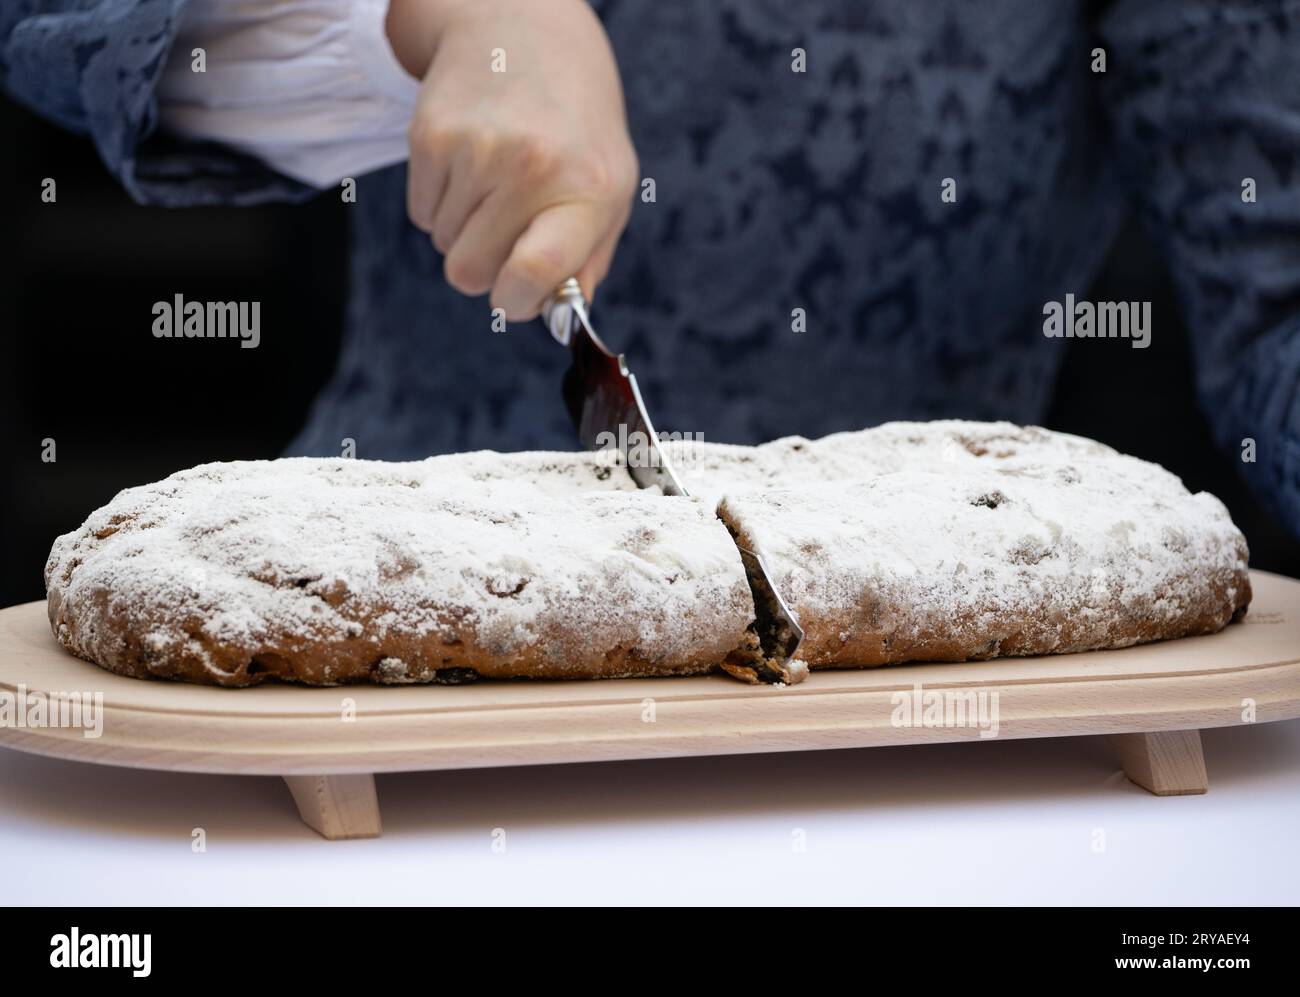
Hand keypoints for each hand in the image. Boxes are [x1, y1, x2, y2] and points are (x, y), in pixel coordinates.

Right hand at [387, 0, 638, 319]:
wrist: (524, 35)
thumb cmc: (576, 131)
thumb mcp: (610, 190)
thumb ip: (589, 260)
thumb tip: (559, 317)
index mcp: (589, 190)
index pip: (536, 272)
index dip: (516, 302)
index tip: (515, 297)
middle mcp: (531, 168)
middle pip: (471, 273)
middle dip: (485, 267)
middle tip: (507, 232)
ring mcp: (477, 150)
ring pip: (444, 246)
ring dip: (464, 231)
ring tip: (494, 185)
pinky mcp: (431, 136)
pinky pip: (421, 214)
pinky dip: (440, 204)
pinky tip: (469, 166)